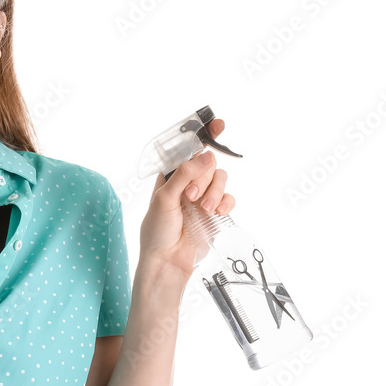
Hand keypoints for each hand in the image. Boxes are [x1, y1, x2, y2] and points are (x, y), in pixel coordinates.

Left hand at [138, 118, 236, 284]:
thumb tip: (206, 156)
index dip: (203, 135)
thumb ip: (184, 176)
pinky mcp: (215, 212)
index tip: (218, 124)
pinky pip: (229, 198)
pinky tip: (216, 213)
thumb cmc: (157, 231)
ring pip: (221, 179)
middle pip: (209, 163)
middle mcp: (188, 184)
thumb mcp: (164, 199)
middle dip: (203, 178)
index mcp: (170, 177)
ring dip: (214, 192)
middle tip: (190, 196)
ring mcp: (203, 197)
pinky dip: (225, 203)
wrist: (167, 261)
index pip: (188, 150)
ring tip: (203, 209)